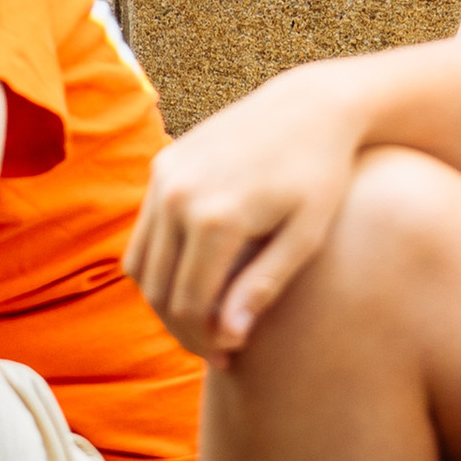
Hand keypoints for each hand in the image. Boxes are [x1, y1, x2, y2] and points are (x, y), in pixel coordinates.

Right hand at [124, 66, 370, 357]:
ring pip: (141, 265)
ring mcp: (166, 174)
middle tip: (216, 349)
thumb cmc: (319, 175)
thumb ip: (263, 286)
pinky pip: (145, 232)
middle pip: (159, 290)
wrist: (310, 106)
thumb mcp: (304, 236)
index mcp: (216, 216)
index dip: (206, 341)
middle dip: (183, 329)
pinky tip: (195, 278)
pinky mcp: (164, 162)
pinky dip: (159, 264)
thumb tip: (228, 335)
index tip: (232, 355)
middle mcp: (180, 193)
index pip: (190, 305)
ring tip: (203, 319)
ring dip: (164, 300)